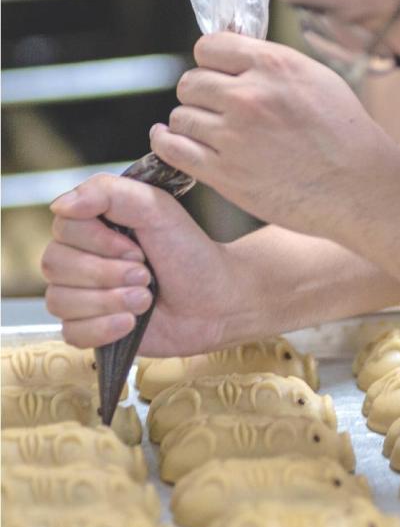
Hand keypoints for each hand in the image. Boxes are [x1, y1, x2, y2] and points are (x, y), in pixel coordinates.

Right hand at [43, 174, 258, 354]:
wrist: (217, 300)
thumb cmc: (191, 253)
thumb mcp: (158, 209)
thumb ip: (110, 192)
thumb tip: (60, 205)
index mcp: (94, 226)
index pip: (63, 228)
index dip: (99, 242)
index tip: (138, 249)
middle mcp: (82, 259)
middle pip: (55, 265)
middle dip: (108, 274)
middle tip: (146, 275)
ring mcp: (84, 295)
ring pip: (59, 301)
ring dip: (110, 301)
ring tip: (146, 299)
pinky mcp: (92, 329)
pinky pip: (70, 333)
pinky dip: (103, 329)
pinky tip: (132, 323)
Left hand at [149, 32, 398, 239]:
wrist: (359, 189)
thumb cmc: (347, 137)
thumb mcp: (316, 80)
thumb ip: (272, 65)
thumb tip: (235, 57)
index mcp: (274, 66)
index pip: (209, 48)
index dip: (210, 64)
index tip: (216, 78)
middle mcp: (249, 97)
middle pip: (190, 83)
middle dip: (199, 95)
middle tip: (212, 111)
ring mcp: (235, 138)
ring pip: (180, 117)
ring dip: (188, 123)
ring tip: (204, 133)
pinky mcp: (226, 175)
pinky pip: (174, 150)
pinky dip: (166, 143)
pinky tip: (169, 140)